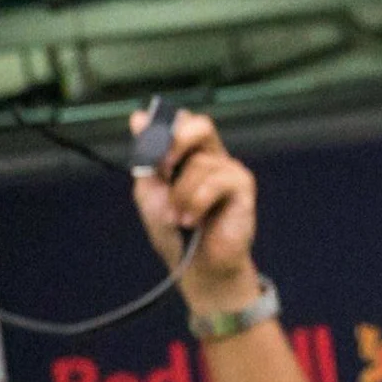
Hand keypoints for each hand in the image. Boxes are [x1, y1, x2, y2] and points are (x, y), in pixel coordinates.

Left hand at [130, 107, 259, 310]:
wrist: (195, 264)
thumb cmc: (173, 229)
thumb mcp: (150, 191)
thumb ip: (146, 157)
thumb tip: (138, 117)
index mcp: (188, 155)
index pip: (182, 122)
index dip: (162, 128)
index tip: (148, 150)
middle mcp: (212, 157)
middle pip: (201, 125)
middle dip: (176, 143)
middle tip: (161, 169)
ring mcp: (229, 170)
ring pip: (199, 164)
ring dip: (179, 195)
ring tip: (177, 218)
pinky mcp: (243, 185)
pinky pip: (216, 182)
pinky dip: (196, 203)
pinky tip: (191, 221)